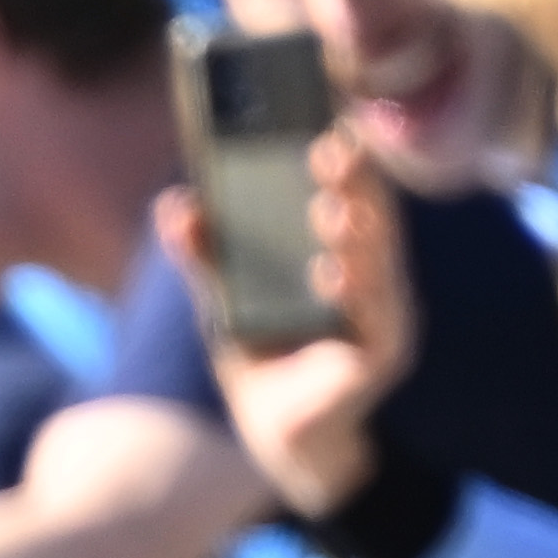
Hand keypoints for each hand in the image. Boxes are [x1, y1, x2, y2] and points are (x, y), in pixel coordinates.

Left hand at [164, 140, 418, 524]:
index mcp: (347, 255)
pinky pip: (371, 322)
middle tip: (331, 146)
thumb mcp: (224, 300)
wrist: (273, 439)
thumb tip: (174, 203)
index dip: (343, 159)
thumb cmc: (260, 358)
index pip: (350, 196)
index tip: (325, 119)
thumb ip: (204, 256)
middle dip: (352, 184)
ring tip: (330, 207)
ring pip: (375, 266)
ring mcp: (384, 318)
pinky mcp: (380, 358)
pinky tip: (332, 274)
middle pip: (369, 220)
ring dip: (355, 234)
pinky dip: (352, 296)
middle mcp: (375, 279)